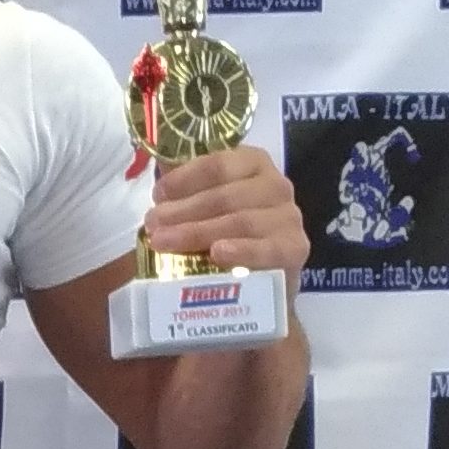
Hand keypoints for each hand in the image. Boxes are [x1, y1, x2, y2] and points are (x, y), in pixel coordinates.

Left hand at [144, 142, 307, 287]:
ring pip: (240, 221)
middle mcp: (275, 185)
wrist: (262, 284)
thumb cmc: (228, 237)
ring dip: (198, 232)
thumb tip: (155, 195)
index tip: (157, 195)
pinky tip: (217, 253)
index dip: (185, 179)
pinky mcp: (295, 249)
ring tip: (165, 243)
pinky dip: (242, 251)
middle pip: (225, 195)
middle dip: (184, 210)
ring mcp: (288, 217)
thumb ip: (184, 196)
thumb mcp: (205, 211)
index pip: (218, 165)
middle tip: (153, 225)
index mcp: (253, 165)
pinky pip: (267, 249)